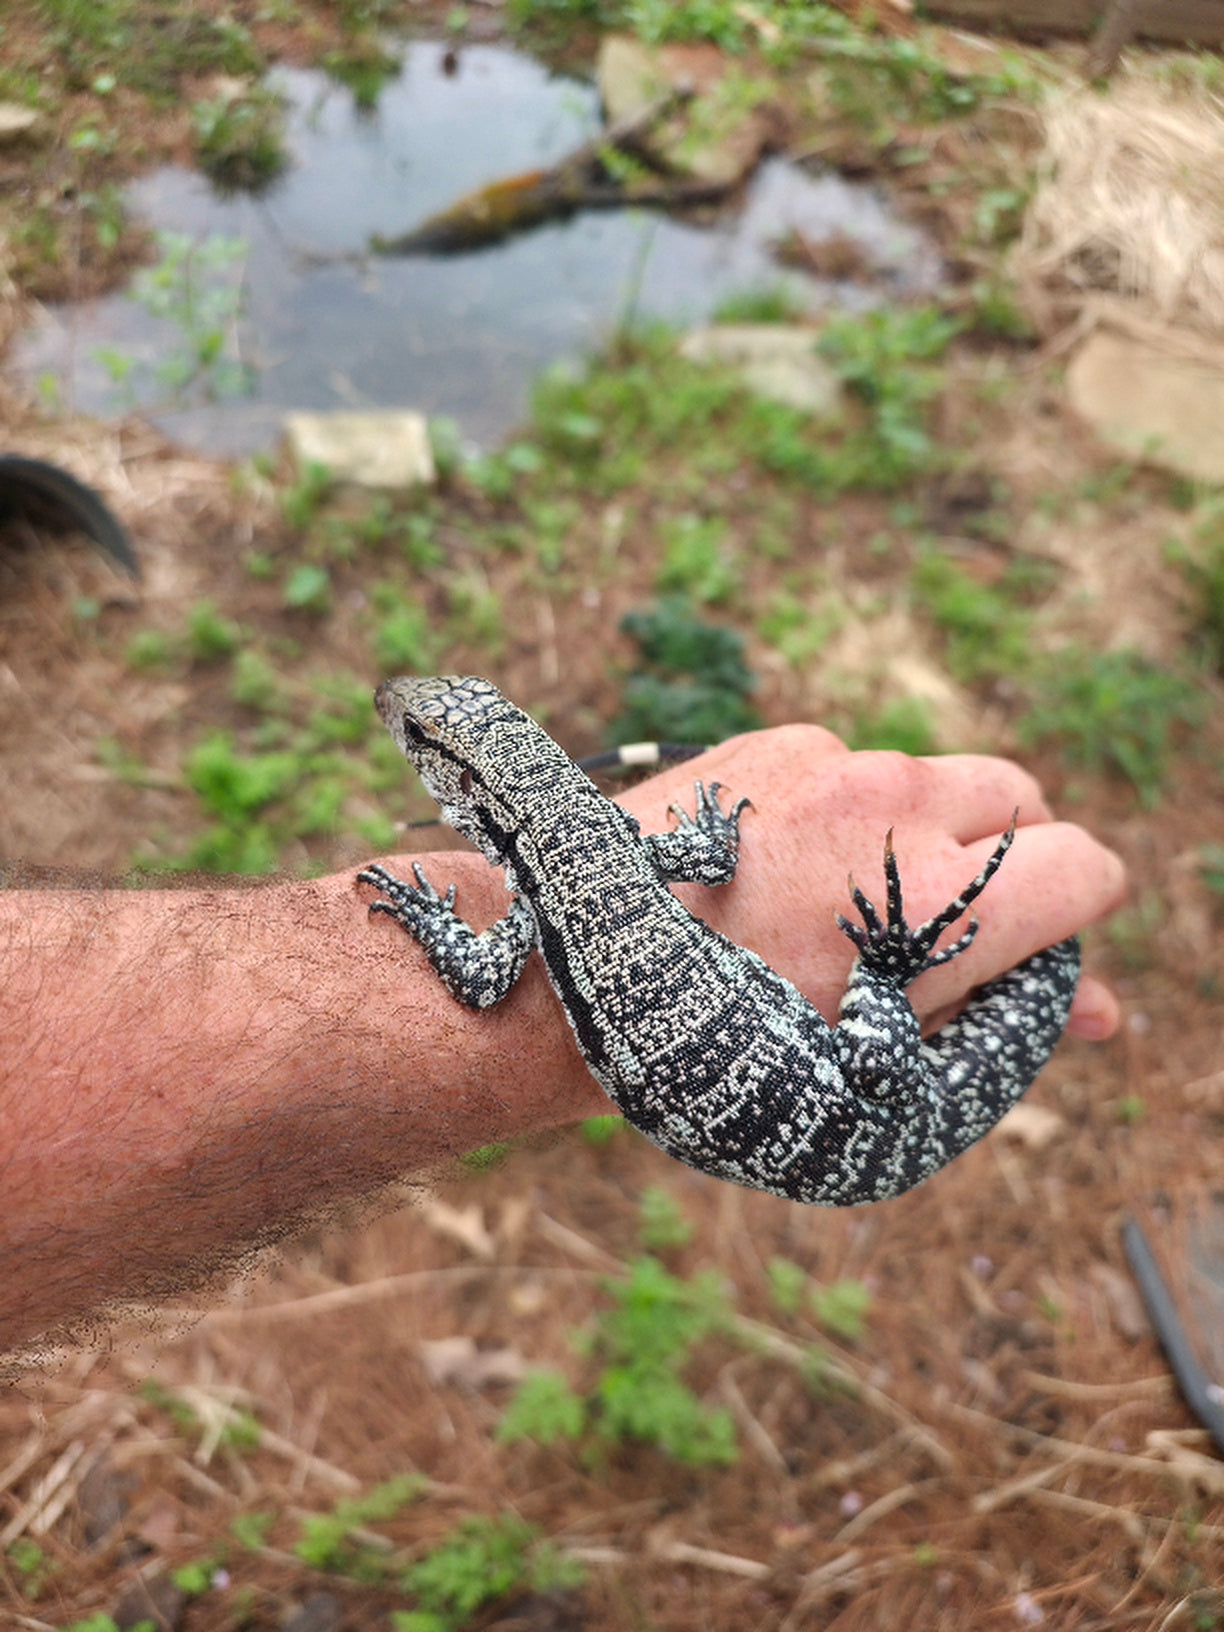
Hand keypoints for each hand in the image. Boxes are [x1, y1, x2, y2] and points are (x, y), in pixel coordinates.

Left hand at [612, 725, 1124, 1040]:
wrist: (574, 972)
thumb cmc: (726, 1046)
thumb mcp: (878, 1065)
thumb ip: (1001, 1021)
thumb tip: (1096, 1010)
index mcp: (941, 900)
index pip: (1086, 866)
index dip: (1072, 913)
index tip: (1028, 945)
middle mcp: (899, 808)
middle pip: (1019, 800)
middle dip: (1003, 856)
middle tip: (944, 920)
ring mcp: (832, 763)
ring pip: (928, 779)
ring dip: (915, 831)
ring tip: (836, 905)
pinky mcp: (776, 740)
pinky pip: (851, 764)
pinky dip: (842, 809)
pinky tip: (777, 868)